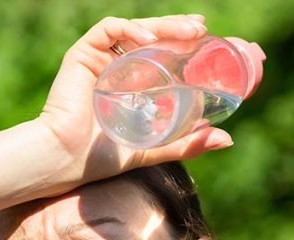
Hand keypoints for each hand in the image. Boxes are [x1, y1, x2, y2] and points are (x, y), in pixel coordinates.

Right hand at [37, 15, 234, 186]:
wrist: (66, 160)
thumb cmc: (102, 158)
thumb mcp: (154, 148)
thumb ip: (186, 144)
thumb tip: (227, 139)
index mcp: (131, 84)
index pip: (161, 55)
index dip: (185, 44)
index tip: (210, 42)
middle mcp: (116, 67)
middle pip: (151, 38)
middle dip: (179, 29)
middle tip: (203, 31)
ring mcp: (99, 59)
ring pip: (135, 29)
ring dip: (164, 26)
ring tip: (190, 31)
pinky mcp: (82, 54)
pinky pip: (109, 30)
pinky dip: (131, 29)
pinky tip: (149, 39)